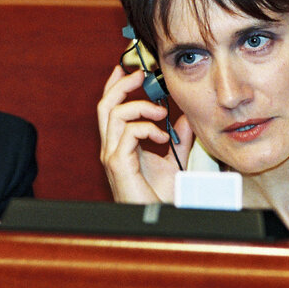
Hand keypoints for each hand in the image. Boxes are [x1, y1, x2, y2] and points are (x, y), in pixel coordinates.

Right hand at [97, 65, 191, 202]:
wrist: (160, 219)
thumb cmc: (160, 196)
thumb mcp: (173, 160)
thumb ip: (178, 138)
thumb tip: (184, 117)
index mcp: (119, 145)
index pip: (110, 108)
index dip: (116, 85)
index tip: (129, 68)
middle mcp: (111, 148)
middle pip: (105, 105)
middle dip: (121, 84)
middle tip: (140, 74)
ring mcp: (112, 156)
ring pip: (114, 114)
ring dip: (140, 106)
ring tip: (160, 112)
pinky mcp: (118, 164)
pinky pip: (127, 133)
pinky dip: (146, 128)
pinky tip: (162, 137)